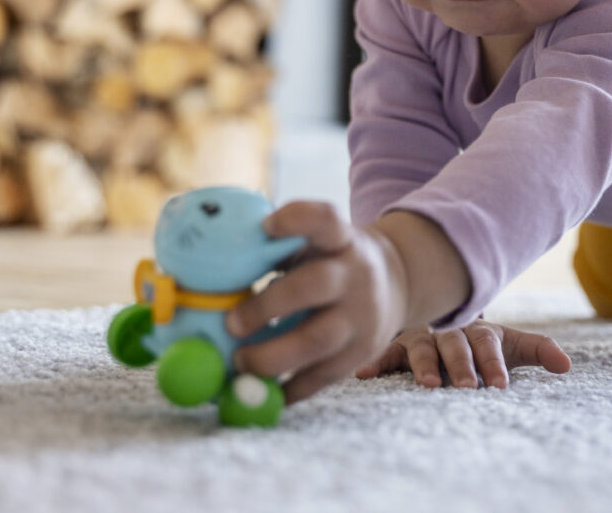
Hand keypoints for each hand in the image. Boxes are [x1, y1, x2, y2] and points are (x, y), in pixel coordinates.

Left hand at [225, 201, 409, 403]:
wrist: (396, 283)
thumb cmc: (333, 262)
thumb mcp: (318, 243)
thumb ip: (280, 250)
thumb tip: (216, 267)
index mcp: (341, 240)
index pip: (326, 220)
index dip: (297, 219)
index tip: (266, 225)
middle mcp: (356, 275)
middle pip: (316, 285)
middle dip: (268, 306)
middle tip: (231, 325)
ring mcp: (362, 317)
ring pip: (318, 341)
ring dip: (272, 357)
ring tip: (239, 362)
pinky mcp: (361, 353)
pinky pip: (322, 377)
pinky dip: (288, 388)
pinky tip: (262, 390)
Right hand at [355, 319, 571, 388]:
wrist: (445, 315)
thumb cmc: (480, 342)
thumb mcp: (509, 343)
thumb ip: (537, 350)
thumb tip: (567, 365)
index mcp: (477, 331)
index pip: (488, 345)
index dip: (493, 365)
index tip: (500, 387)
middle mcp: (449, 331)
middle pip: (455, 346)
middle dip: (461, 367)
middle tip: (467, 388)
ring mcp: (421, 336)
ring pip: (422, 348)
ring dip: (423, 366)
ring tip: (428, 385)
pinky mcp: (397, 345)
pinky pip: (385, 353)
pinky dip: (375, 362)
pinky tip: (364, 374)